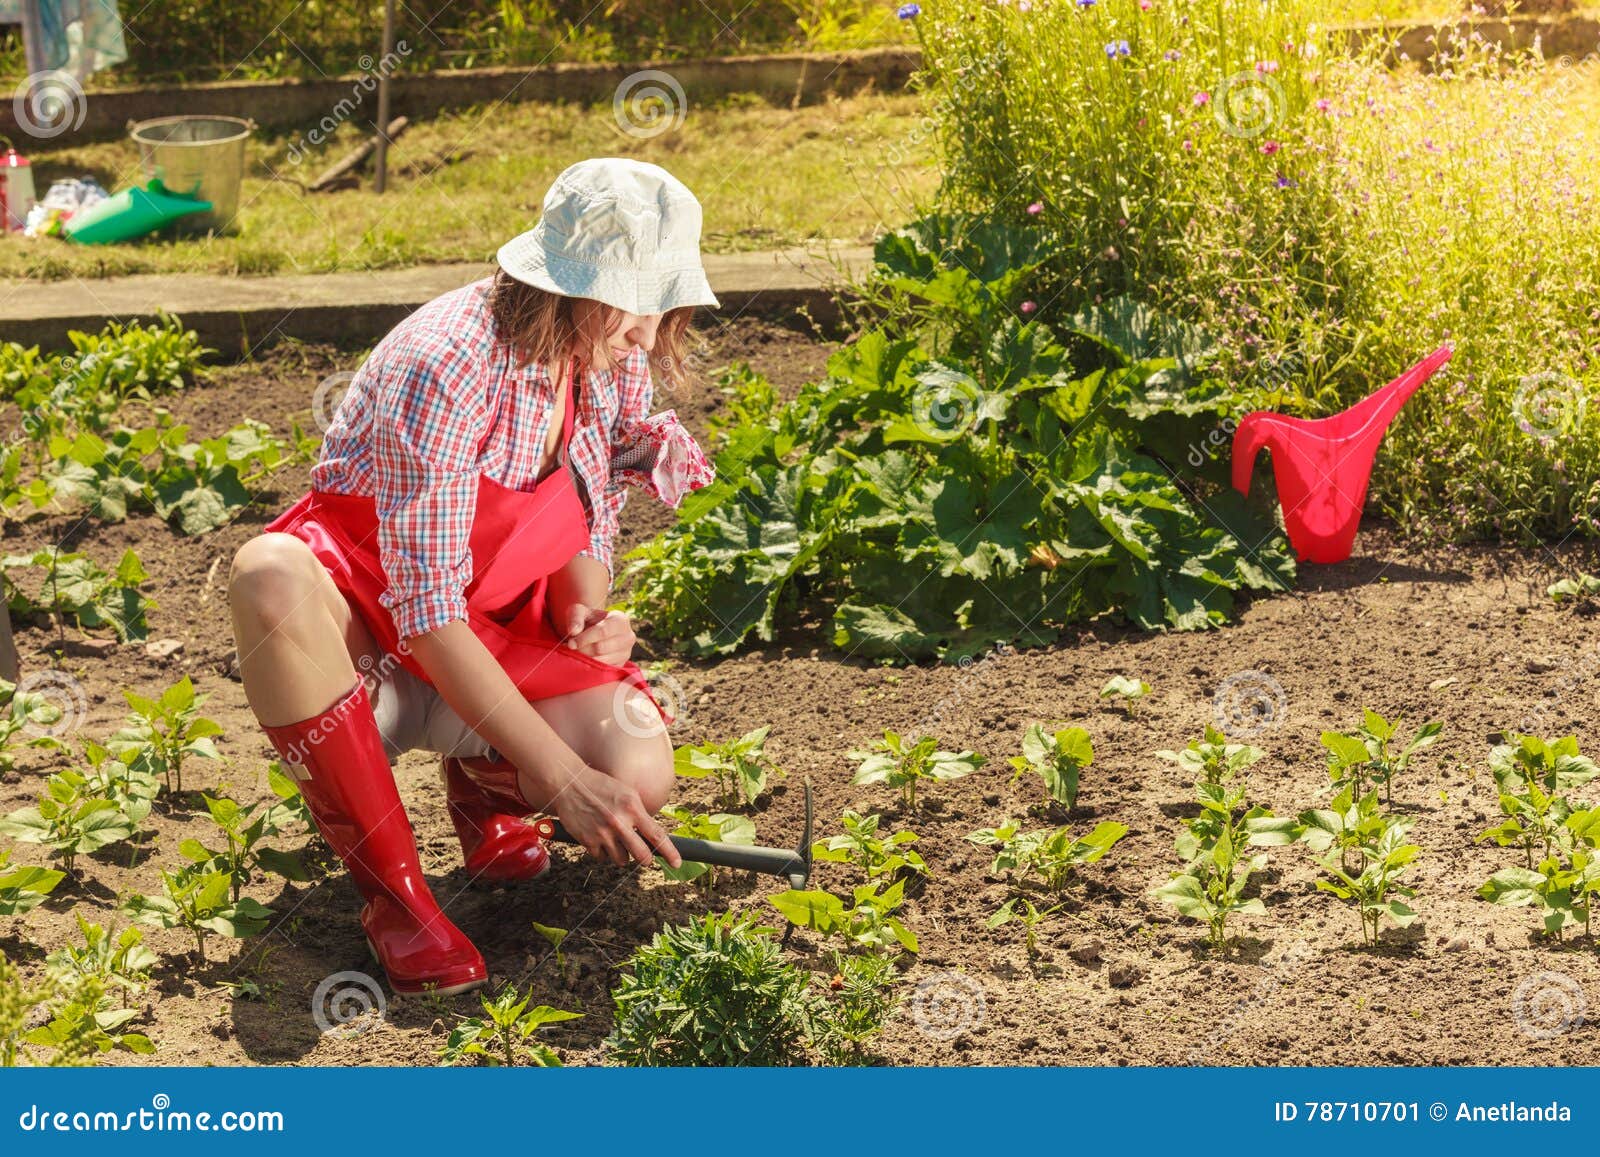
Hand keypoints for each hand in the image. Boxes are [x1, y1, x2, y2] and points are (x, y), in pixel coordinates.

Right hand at [551, 767, 681, 868]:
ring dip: (622, 855)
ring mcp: (603, 833)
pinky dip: (603, 852)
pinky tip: (599, 838)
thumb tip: (652, 835)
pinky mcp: (588, 841)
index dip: (669, 852)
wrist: (570, 784)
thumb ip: (639, 813)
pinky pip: (602, 858)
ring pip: (622, 860)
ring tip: (616, 840)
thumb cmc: (601, 787)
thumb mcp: (626, 793)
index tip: (676, 863)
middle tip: (645, 857)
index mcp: (632, 808)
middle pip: (642, 855)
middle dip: (645, 859)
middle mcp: (619, 822)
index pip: (656, 835)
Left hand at [561, 603, 635, 665]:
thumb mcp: (580, 611)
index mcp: (621, 620)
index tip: (570, 643)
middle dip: (583, 649)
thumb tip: (574, 631)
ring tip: (578, 652)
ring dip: (585, 658)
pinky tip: (586, 658)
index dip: (585, 638)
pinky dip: (591, 666)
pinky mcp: (621, 665)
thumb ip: (576, 617)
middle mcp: (628, 637)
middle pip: (601, 648)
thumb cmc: (587, 619)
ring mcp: (626, 653)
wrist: (595, 630)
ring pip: (601, 661)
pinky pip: (603, 670)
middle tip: (572, 648)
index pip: (603, 631)